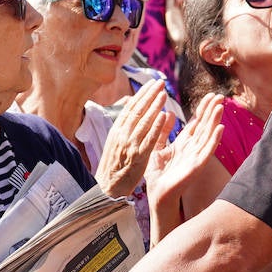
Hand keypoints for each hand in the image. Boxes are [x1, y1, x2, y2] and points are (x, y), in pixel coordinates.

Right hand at [96, 81, 171, 197]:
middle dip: (149, 95)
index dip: (142, 94)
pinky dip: (155, 127)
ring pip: (143, 122)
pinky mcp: (138, 157)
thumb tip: (131, 106)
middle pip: (137, 111)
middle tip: (160, 82)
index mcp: (116, 130)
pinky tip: (164, 115)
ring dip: (154, 106)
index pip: (130, 108)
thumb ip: (124, 125)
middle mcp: (122, 135)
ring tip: (164, 94)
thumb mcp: (115, 142)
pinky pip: (148, 139)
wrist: (107, 189)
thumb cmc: (114, 166)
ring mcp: (130, 145)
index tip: (152, 83)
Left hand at [145, 93, 223, 244]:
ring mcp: (196, 157)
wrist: (157, 195)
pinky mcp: (197, 166)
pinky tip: (220, 129)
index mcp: (184, 143)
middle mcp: (193, 148)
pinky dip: (214, 140)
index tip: (211, 95)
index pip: (197, 123)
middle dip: (212, 111)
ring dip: (215, 121)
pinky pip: (207, 151)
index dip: (204, 109)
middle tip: (219, 95)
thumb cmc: (158, 174)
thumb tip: (169, 113)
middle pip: (205, 126)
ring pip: (208, 135)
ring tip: (220, 107)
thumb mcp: (157, 147)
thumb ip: (162, 131)